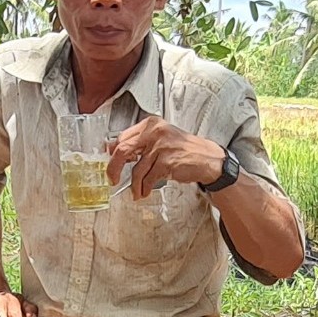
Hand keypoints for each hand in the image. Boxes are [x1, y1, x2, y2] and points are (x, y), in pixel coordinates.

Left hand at [107, 118, 227, 200]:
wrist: (207, 158)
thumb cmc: (184, 150)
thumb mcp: (161, 139)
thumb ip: (141, 143)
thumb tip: (117, 152)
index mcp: (151, 124)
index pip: (123, 137)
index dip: (113, 152)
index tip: (110, 162)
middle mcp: (154, 132)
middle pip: (122, 150)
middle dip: (113, 168)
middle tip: (112, 179)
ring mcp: (160, 147)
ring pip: (136, 170)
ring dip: (134, 185)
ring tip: (136, 191)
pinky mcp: (166, 162)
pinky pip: (148, 179)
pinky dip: (144, 188)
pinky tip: (145, 191)